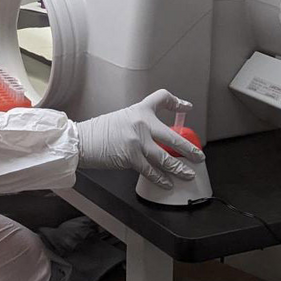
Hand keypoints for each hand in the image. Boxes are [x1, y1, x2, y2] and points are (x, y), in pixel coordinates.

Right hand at [75, 90, 204, 188]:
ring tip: (188, 174)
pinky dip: (161, 179)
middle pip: (172, 136)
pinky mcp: (131, 157)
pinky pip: (150, 170)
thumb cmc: (99, 131)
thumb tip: (157, 137)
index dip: (176, 102)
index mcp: (139, 110)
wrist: (82, 140)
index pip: (161, 98)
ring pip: (165, 158)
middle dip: (188, 149)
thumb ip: (139, 124)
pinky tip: (167, 183)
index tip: (186, 107)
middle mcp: (141, 123)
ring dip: (179, 168)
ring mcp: (137, 141)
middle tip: (198, 155)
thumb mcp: (121, 118)